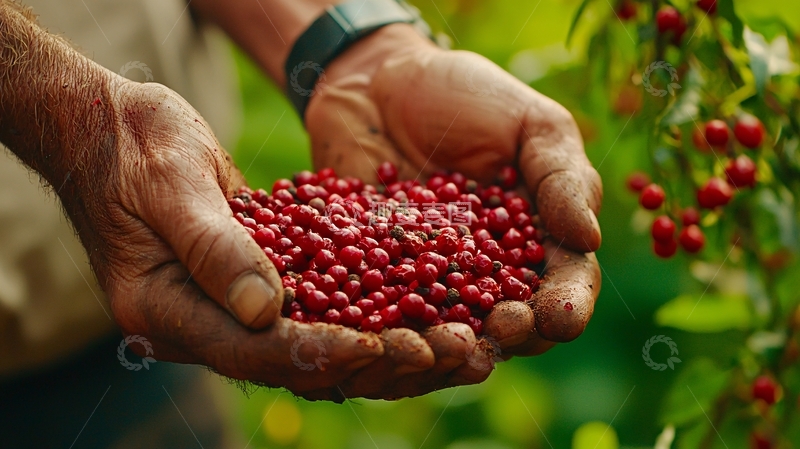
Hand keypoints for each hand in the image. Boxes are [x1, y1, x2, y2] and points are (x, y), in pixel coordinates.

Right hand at [61, 78, 494, 400]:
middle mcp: (203, 325)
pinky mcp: (257, 285)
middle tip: (448, 354)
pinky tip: (425, 311)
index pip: (255, 350)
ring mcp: (230, 309)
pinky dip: (371, 315)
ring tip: (457, 345)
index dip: (322, 351)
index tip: (385, 344)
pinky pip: (320, 310)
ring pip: (319, 347)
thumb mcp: (169, 186)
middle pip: (298, 365)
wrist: (113, 132)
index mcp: (168, 312)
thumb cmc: (132, 148)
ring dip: (388, 349)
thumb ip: (214, 248)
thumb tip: (264, 311)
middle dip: (376, 363)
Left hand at [305, 25, 601, 358]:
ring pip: (449, 330)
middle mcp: (489, 271)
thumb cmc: (466, 95)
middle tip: (505, 329)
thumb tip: (589, 239)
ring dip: (452, 345)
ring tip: (449, 343)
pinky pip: (384, 312)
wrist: (378, 81)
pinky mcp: (377, 277)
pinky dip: (387, 328)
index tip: (561, 317)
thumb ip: (561, 177)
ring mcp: (431, 279)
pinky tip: (385, 333)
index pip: (564, 282)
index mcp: (538, 238)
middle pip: (511, 321)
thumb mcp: (530, 123)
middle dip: (514, 334)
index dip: (567, 304)